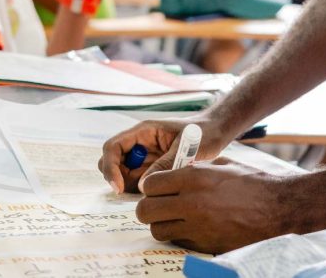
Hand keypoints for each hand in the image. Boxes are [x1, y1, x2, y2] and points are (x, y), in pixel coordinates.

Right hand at [97, 116, 225, 193]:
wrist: (215, 133)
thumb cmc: (202, 133)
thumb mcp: (184, 147)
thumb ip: (165, 164)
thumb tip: (144, 185)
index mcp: (143, 132)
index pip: (113, 147)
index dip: (110, 167)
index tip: (118, 187)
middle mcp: (139, 144)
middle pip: (113, 162)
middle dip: (116, 178)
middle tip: (130, 194)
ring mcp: (145, 157)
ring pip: (124, 175)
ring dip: (130, 187)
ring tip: (151, 193)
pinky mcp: (152, 169)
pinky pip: (139, 182)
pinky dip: (141, 191)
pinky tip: (156, 194)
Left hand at [136, 159, 297, 253]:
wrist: (277, 207)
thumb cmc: (251, 182)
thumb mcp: (220, 164)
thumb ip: (193, 168)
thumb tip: (173, 172)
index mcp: (194, 177)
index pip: (150, 184)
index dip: (149, 186)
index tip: (155, 187)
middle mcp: (192, 203)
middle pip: (146, 210)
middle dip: (147, 207)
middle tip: (156, 205)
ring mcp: (198, 226)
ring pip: (158, 230)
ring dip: (161, 223)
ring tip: (172, 217)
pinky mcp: (206, 244)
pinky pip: (178, 241)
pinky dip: (178, 235)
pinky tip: (189, 226)